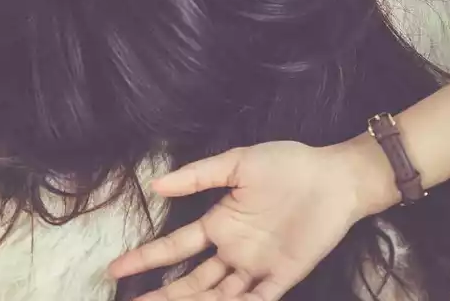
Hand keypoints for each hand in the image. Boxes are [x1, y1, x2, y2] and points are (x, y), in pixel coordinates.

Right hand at [108, 141, 385, 300]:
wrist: (334, 178)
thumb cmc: (287, 165)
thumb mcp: (237, 162)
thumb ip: (199, 175)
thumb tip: (157, 185)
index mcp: (218, 223)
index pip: (174, 247)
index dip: (146, 259)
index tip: (115, 268)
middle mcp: (232, 250)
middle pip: (190, 281)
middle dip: (162, 294)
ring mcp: (256, 267)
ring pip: (216, 295)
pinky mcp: (283, 277)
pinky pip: (256, 300)